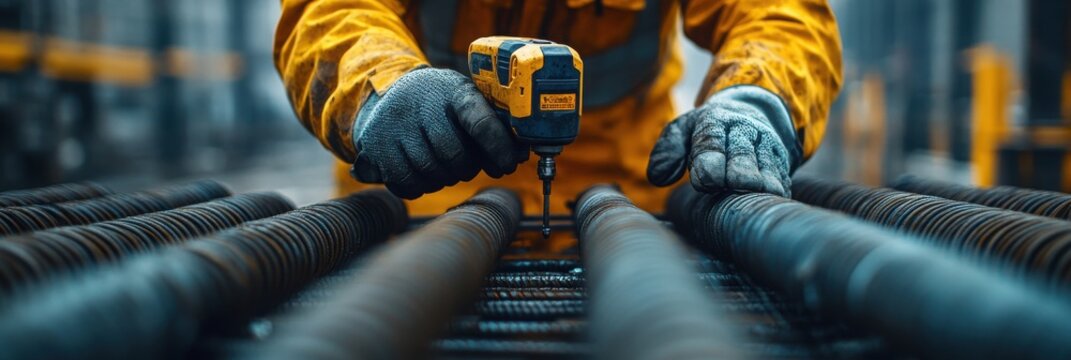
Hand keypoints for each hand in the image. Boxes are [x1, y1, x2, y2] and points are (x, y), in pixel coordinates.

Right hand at [351, 68, 527, 198]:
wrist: (388, 92)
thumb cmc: (440, 102)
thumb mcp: (466, 99)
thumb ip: (493, 125)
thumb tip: (519, 156)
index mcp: (453, 91)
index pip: (481, 123)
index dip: (499, 148)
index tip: (509, 164)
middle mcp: (422, 107)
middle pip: (456, 157)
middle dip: (467, 167)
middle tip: (466, 162)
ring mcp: (396, 128)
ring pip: (432, 174)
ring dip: (444, 177)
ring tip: (444, 164)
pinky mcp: (377, 148)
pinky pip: (408, 184)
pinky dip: (421, 185)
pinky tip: (423, 171)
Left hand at [646, 86, 799, 196]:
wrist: (750, 112)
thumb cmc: (707, 130)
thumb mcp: (682, 130)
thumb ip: (667, 150)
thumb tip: (657, 178)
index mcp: (716, 121)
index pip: (712, 142)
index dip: (710, 164)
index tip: (706, 182)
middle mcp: (745, 131)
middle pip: (743, 158)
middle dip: (736, 176)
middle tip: (728, 187)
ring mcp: (767, 147)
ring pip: (768, 172)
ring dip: (757, 190)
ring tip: (747, 201)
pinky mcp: (782, 163)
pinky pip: (783, 183)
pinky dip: (774, 195)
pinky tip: (763, 204)